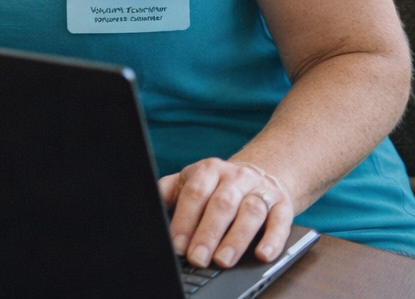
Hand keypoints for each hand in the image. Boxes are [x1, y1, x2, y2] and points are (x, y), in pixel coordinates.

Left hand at [159, 157, 294, 268]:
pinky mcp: (283, 205)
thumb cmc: (217, 186)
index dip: (185, 220)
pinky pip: (280, 222)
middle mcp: (235, 177)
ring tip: (224, 260)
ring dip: (237, 239)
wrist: (261, 173)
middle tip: (198, 259)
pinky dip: (273, 240)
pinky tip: (263, 255)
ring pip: (251, 212)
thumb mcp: (191, 181)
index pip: (194, 194)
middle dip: (208, 234)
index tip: (178, 245)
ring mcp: (261, 190)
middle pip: (222, 205)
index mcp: (208, 170)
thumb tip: (148, 209)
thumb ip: (169, 192)